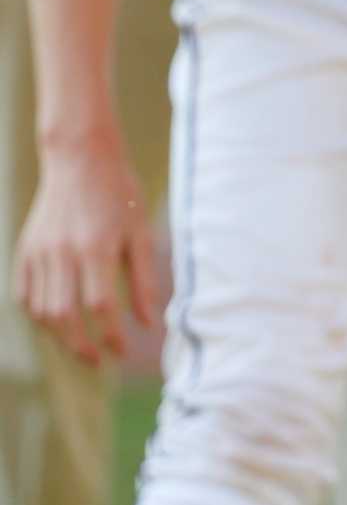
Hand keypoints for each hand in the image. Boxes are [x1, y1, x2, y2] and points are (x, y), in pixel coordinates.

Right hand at [13, 138, 159, 366]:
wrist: (80, 159)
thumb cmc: (119, 193)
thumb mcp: (140, 230)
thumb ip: (144, 277)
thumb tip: (148, 321)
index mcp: (96, 246)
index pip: (101, 306)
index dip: (112, 334)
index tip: (124, 349)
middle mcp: (63, 252)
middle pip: (65, 316)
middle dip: (81, 346)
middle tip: (99, 361)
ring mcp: (39, 253)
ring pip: (41, 311)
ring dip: (59, 337)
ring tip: (81, 346)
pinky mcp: (25, 251)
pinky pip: (24, 296)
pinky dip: (38, 316)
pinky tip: (57, 323)